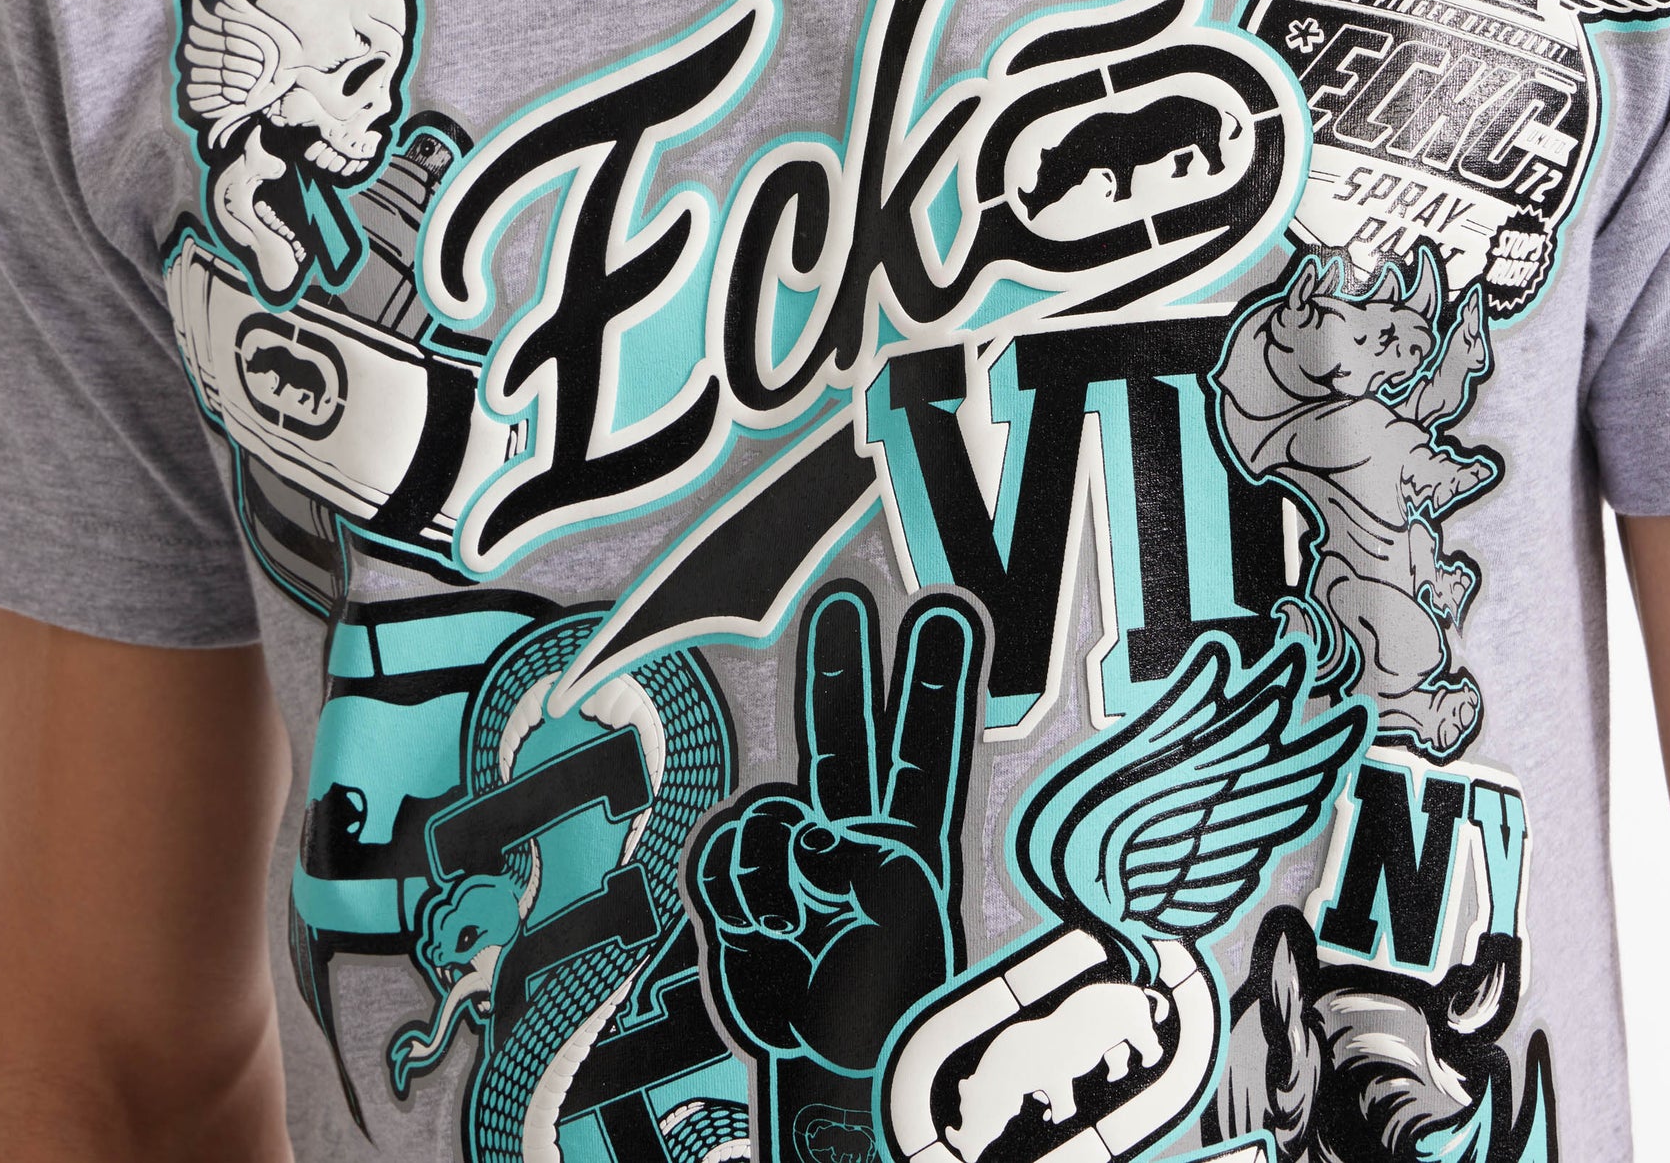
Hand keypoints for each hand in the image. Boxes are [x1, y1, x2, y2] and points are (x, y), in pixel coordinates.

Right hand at [692, 584, 980, 1078]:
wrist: (828, 1072)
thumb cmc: (884, 1005)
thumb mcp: (896, 927)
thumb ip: (858, 862)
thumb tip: (807, 832)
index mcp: (912, 836)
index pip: (925, 744)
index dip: (932, 680)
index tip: (943, 612)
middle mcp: (853, 831)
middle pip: (843, 732)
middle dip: (842, 666)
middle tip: (840, 597)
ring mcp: (792, 854)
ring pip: (767, 810)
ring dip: (774, 871)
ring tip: (795, 928)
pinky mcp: (739, 882)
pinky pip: (726, 854)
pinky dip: (742, 898)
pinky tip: (766, 936)